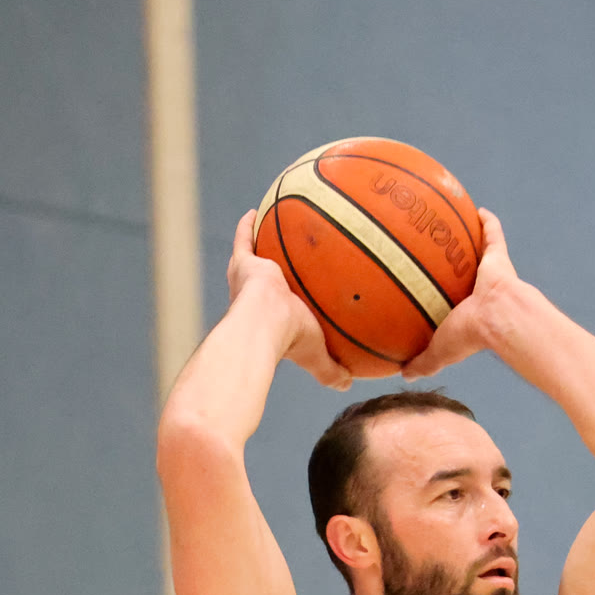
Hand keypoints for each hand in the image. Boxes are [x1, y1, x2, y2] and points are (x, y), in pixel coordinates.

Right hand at [226, 212, 351, 390]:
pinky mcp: (245, 262)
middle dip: (271, 269)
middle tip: (282, 258)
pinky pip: (245, 238)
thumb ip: (330, 370)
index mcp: (270, 316)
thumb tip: (349, 384)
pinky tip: (256, 211)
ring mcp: (249, 277)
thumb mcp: (315, 356)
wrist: (265, 325)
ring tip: (271, 227)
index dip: (285, 301)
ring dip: (261, 243)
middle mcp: (255, 295)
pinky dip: (247, 226)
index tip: (294, 293)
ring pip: (255, 256)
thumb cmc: (290, 342)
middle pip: (266, 278)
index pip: (280, 306)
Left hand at [402, 209, 521, 379]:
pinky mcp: (499, 259)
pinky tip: (478, 210)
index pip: (448, 299)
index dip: (438, 291)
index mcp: (464, 311)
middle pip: (461, 273)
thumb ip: (422, 362)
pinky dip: (488, 223)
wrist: (498, 321)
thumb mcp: (438, 351)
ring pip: (476, 252)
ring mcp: (489, 274)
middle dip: (451, 263)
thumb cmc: (469, 337)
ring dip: (467, 238)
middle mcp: (476, 291)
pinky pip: (493, 235)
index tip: (424, 282)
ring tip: (452, 222)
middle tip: (436, 249)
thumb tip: (402, 374)